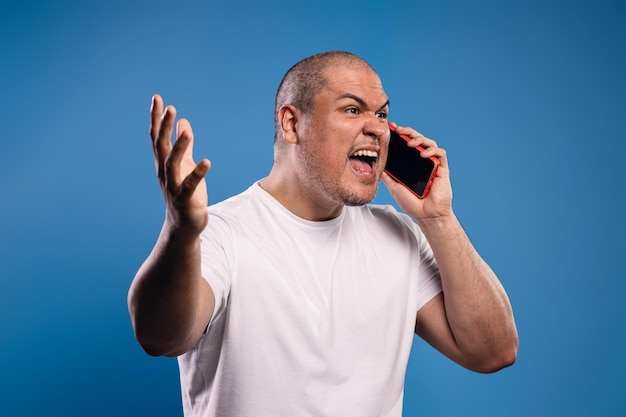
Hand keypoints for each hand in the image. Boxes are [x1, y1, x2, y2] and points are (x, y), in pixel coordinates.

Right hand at [150, 94, 210, 236]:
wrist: (184, 225)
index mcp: (163, 163)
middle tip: (169, 108)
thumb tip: (183, 122)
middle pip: (161, 147)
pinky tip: (207, 162)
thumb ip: (183, 144)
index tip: (156, 98)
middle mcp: (164, 173)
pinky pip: (190, 185)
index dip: (156, 118)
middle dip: (163, 127)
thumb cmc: (184, 192)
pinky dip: (198, 173)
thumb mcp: (184, 165)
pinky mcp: (186, 200)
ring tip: (188, 131)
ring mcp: (174, 187)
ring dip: (179, 147)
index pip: (156, 137)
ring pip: (172, 164)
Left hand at [381, 123, 452, 221]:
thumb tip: (376, 164)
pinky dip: (431, 151)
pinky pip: (440, 154)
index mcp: (411, 164)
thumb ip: (388, 175)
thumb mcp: (395, 187)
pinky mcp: (442, 169)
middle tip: (399, 130)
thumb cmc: (412, 203)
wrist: (426, 215)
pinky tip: (423, 154)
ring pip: (429, 143)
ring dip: (419, 139)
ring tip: (410, 142)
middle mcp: (422, 162)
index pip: (406, 145)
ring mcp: (432, 164)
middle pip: (417, 140)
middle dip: (408, 132)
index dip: (400, 136)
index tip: (391, 130)